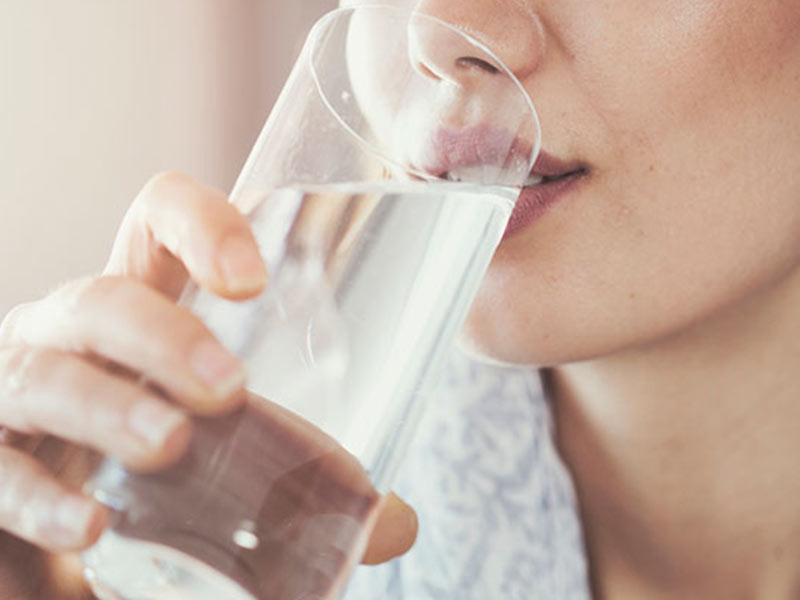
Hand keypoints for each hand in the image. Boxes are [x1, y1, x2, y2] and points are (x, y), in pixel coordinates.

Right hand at [0, 173, 415, 597]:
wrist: (60, 551)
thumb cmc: (151, 479)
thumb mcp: (228, 460)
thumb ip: (303, 480)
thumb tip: (398, 522)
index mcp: (138, 315)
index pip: (156, 226)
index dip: (199, 225)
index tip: (252, 279)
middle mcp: (68, 339)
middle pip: (102, 298)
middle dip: (162, 333)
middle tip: (228, 387)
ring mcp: (15, 395)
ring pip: (44, 373)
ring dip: (107, 406)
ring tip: (169, 444)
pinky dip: (39, 498)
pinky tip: (89, 526)